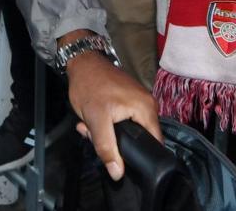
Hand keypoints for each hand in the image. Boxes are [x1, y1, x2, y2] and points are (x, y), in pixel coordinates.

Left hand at [64, 37, 160, 180]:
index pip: (154, 142)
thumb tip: (117, 173)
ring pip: (127, 129)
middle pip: (139, 137)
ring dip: (108, 133)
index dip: (140, 155)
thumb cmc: (90, 86)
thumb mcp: (96, 120)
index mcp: (146, 109)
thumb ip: (107, 147)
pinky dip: (108, 123)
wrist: (81, 62)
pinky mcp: (128, 99)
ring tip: (91, 127)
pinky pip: (122, 119)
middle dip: (117, 142)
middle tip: (96, 137)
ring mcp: (138, 100)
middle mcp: (147, 104)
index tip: (123, 159)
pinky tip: (93, 120)